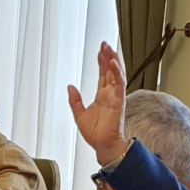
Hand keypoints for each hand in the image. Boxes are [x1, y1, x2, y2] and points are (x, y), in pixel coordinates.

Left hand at [68, 41, 129, 165]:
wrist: (103, 145)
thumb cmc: (95, 133)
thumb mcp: (79, 114)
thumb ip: (75, 100)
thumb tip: (70, 87)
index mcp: (102, 96)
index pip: (103, 75)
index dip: (102, 62)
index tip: (99, 51)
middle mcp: (110, 94)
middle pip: (110, 71)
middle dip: (108, 56)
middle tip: (104, 44)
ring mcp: (115, 97)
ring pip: (116, 74)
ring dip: (113, 60)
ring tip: (108, 48)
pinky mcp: (119, 101)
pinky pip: (119, 84)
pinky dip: (117, 73)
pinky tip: (113, 63)